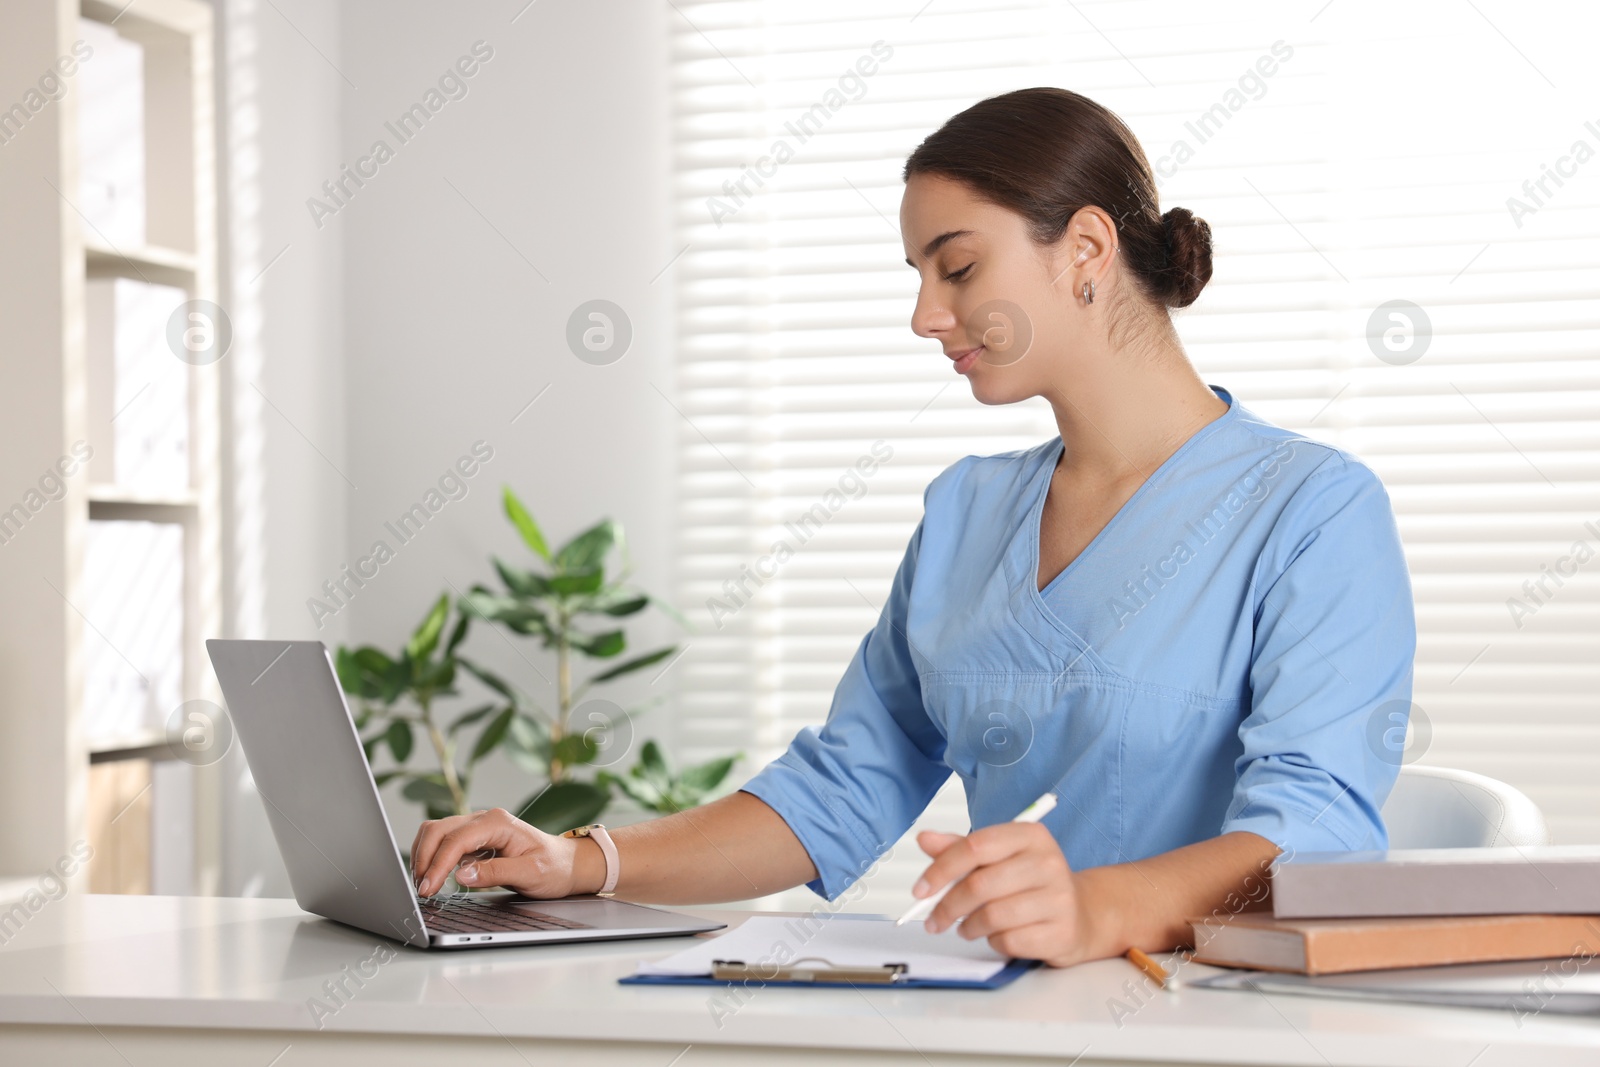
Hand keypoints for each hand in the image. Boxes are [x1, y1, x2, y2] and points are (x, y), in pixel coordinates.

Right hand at [410, 808, 595, 897]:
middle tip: (421, 889)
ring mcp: (478, 826)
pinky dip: (433, 856)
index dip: (438, 864)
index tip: (428, 888)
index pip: (456, 840)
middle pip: (439, 830)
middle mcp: (485, 819)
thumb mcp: (530, 874)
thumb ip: (495, 873)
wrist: (567, 864)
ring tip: (423, 883)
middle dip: (424, 858)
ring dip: (425, 855)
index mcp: (498, 823)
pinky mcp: (474, 837)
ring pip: (437, 832)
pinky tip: (434, 876)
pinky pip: (445, 841)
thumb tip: (460, 875)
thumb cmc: (553, 868)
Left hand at [914, 822, 1104, 967]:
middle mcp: (1048, 862)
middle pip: (980, 884)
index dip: (940, 869)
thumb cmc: (1029, 883)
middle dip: (947, 906)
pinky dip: (993, 942)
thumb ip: (960, 849)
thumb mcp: (998, 858)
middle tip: (934, 920)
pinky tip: (996, 936)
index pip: (975, 846)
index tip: (920, 890)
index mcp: (1030, 835)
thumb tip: (924, 838)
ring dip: (969, 927)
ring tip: (967, 927)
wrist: (1079, 914)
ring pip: (992, 916)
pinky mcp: (1061, 932)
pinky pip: (1009, 941)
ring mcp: (1059, 898)